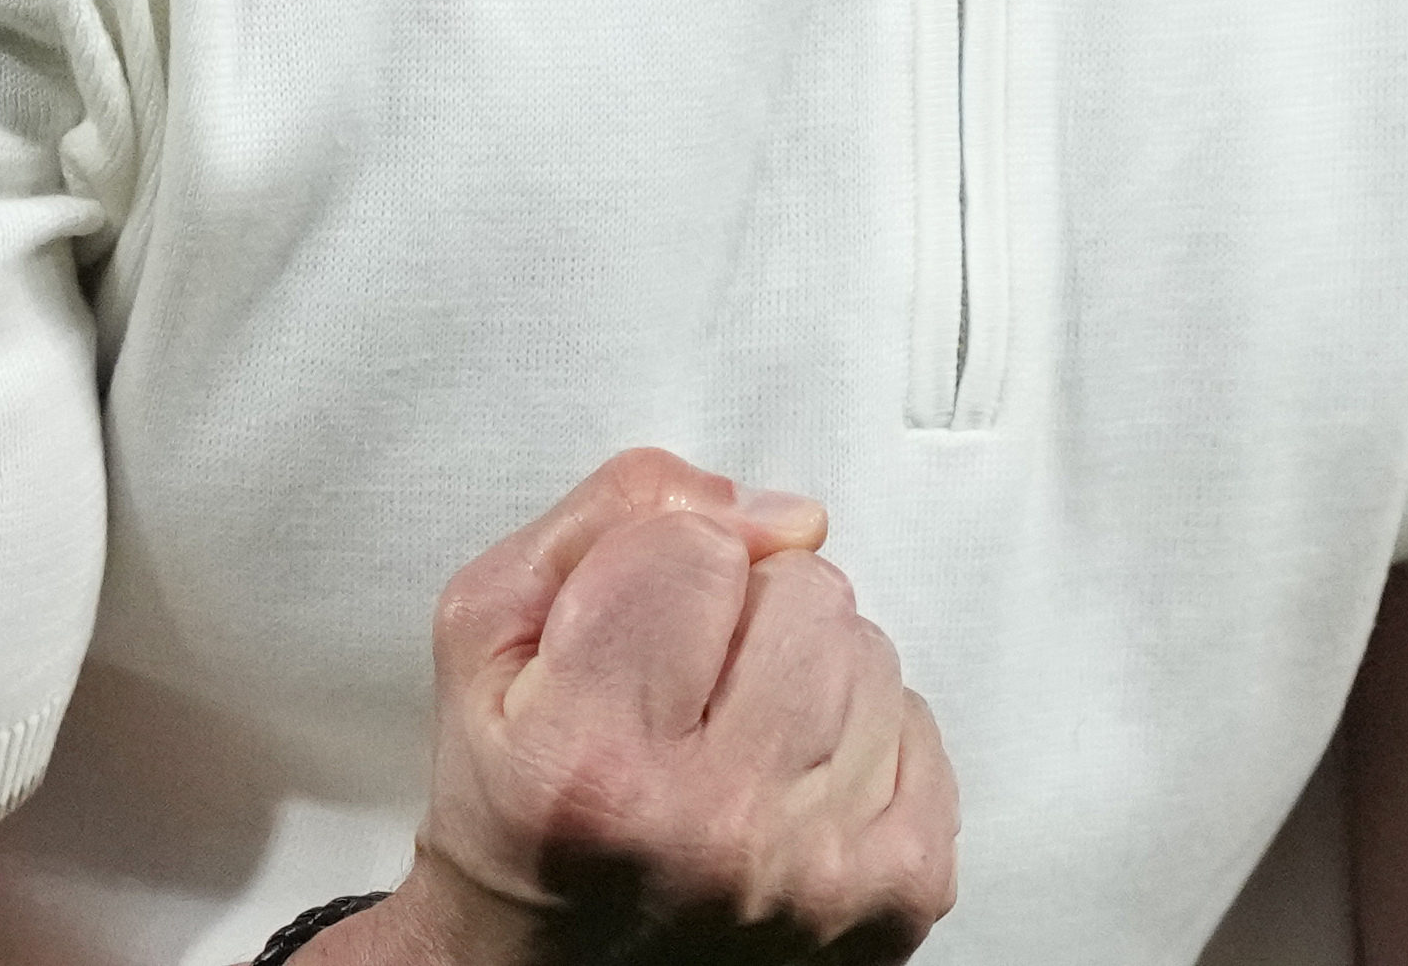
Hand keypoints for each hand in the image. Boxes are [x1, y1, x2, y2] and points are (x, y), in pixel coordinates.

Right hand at [355, 447, 959, 963]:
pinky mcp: (898, 896)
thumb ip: (607, 519)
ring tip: (727, 740)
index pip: (697, 545)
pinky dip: (859, 736)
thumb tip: (766, 511)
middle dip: (741, 613)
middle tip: (675, 692)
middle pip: (804, 586)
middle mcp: (714, 828)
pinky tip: (786, 781)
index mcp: (590, 760)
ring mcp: (819, 871)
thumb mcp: (488, 633)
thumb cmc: (519, 809)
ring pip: (869, 648)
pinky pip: (918, 721)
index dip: (655, 564)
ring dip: (804, 673)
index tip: (624, 630)